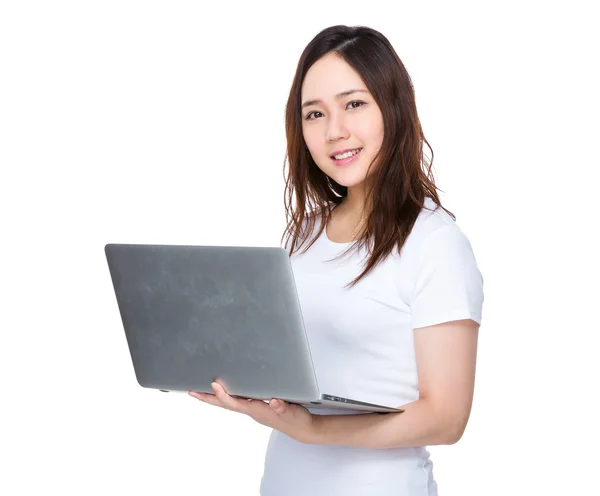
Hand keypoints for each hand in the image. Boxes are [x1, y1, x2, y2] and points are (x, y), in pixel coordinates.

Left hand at [189, 382, 318, 443]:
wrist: (303, 430)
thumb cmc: (296, 421)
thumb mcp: (292, 412)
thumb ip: (282, 407)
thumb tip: (273, 401)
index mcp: (257, 410)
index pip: (235, 402)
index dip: (224, 394)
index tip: (214, 384)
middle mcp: (252, 410)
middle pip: (226, 404)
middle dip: (209, 398)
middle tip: (192, 392)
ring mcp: (253, 410)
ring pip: (229, 403)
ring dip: (215, 397)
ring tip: (202, 390)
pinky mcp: (257, 407)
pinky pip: (237, 401)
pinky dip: (227, 396)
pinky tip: (225, 391)